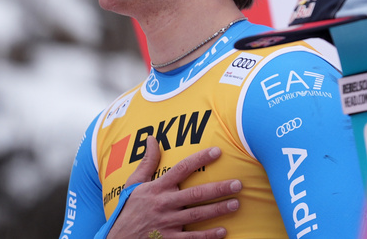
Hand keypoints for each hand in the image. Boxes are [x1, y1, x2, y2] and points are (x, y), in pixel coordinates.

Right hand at [106, 136, 240, 238]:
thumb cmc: (128, 209)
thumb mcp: (134, 184)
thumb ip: (147, 162)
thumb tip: (152, 138)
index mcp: (157, 188)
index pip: (181, 169)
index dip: (200, 159)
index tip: (218, 151)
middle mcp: (163, 205)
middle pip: (195, 195)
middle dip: (218, 189)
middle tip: (238, 184)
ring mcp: (166, 224)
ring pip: (197, 216)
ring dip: (217, 210)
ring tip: (236, 204)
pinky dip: (207, 237)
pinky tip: (223, 232)